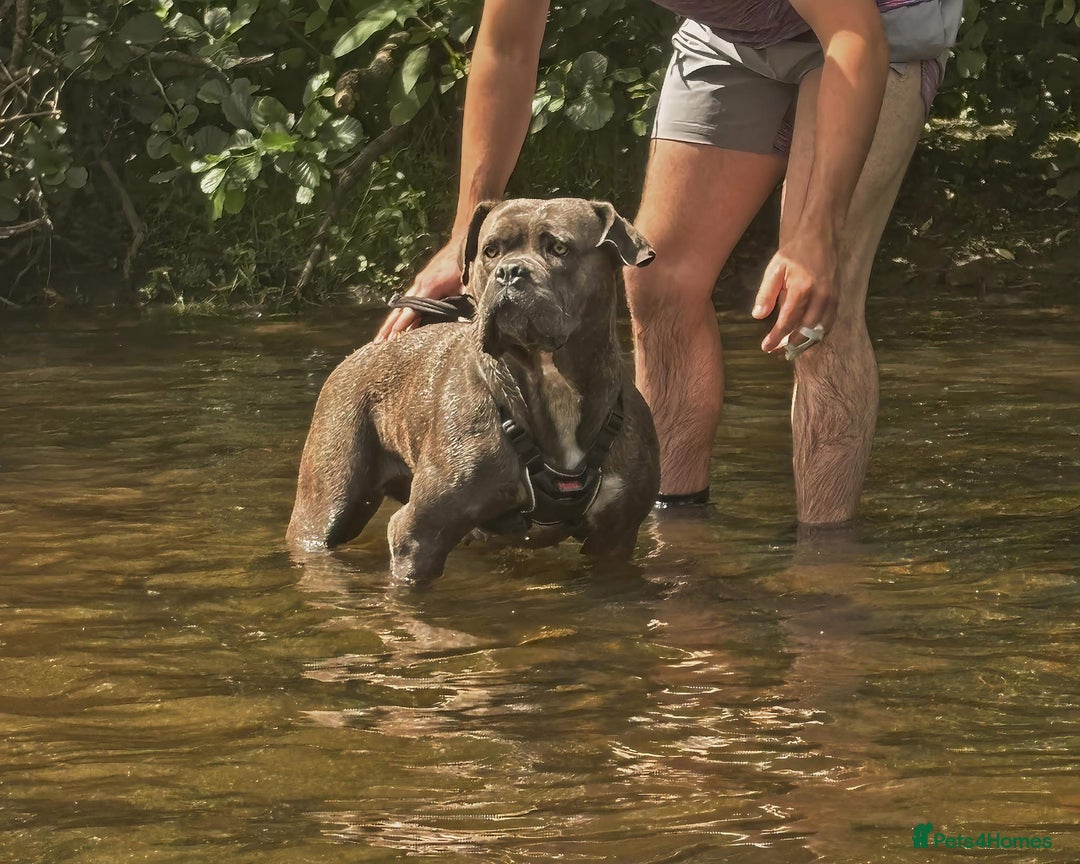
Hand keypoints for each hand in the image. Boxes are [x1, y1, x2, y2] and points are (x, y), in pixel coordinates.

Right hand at [375, 240, 463, 341]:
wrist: (460, 244)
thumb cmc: (464, 266)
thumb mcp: (466, 285)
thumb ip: (463, 302)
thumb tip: (465, 322)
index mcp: (429, 287)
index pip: (412, 310)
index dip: (402, 325)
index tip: (393, 338)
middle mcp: (419, 285)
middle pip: (399, 310)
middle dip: (388, 328)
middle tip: (378, 343)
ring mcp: (418, 283)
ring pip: (400, 306)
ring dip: (390, 323)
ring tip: (380, 338)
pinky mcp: (421, 283)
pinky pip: (407, 301)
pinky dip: (400, 314)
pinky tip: (395, 326)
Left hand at [752, 232, 838, 353]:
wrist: (820, 237)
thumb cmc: (794, 253)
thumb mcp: (774, 270)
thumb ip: (766, 294)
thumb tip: (758, 316)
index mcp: (803, 288)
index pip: (788, 321)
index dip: (776, 337)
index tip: (766, 347)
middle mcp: (820, 296)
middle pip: (805, 330)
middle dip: (790, 343)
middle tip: (776, 350)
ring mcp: (832, 298)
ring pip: (820, 330)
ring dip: (805, 342)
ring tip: (789, 347)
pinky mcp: (837, 298)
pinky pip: (829, 322)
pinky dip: (817, 333)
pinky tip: (805, 336)